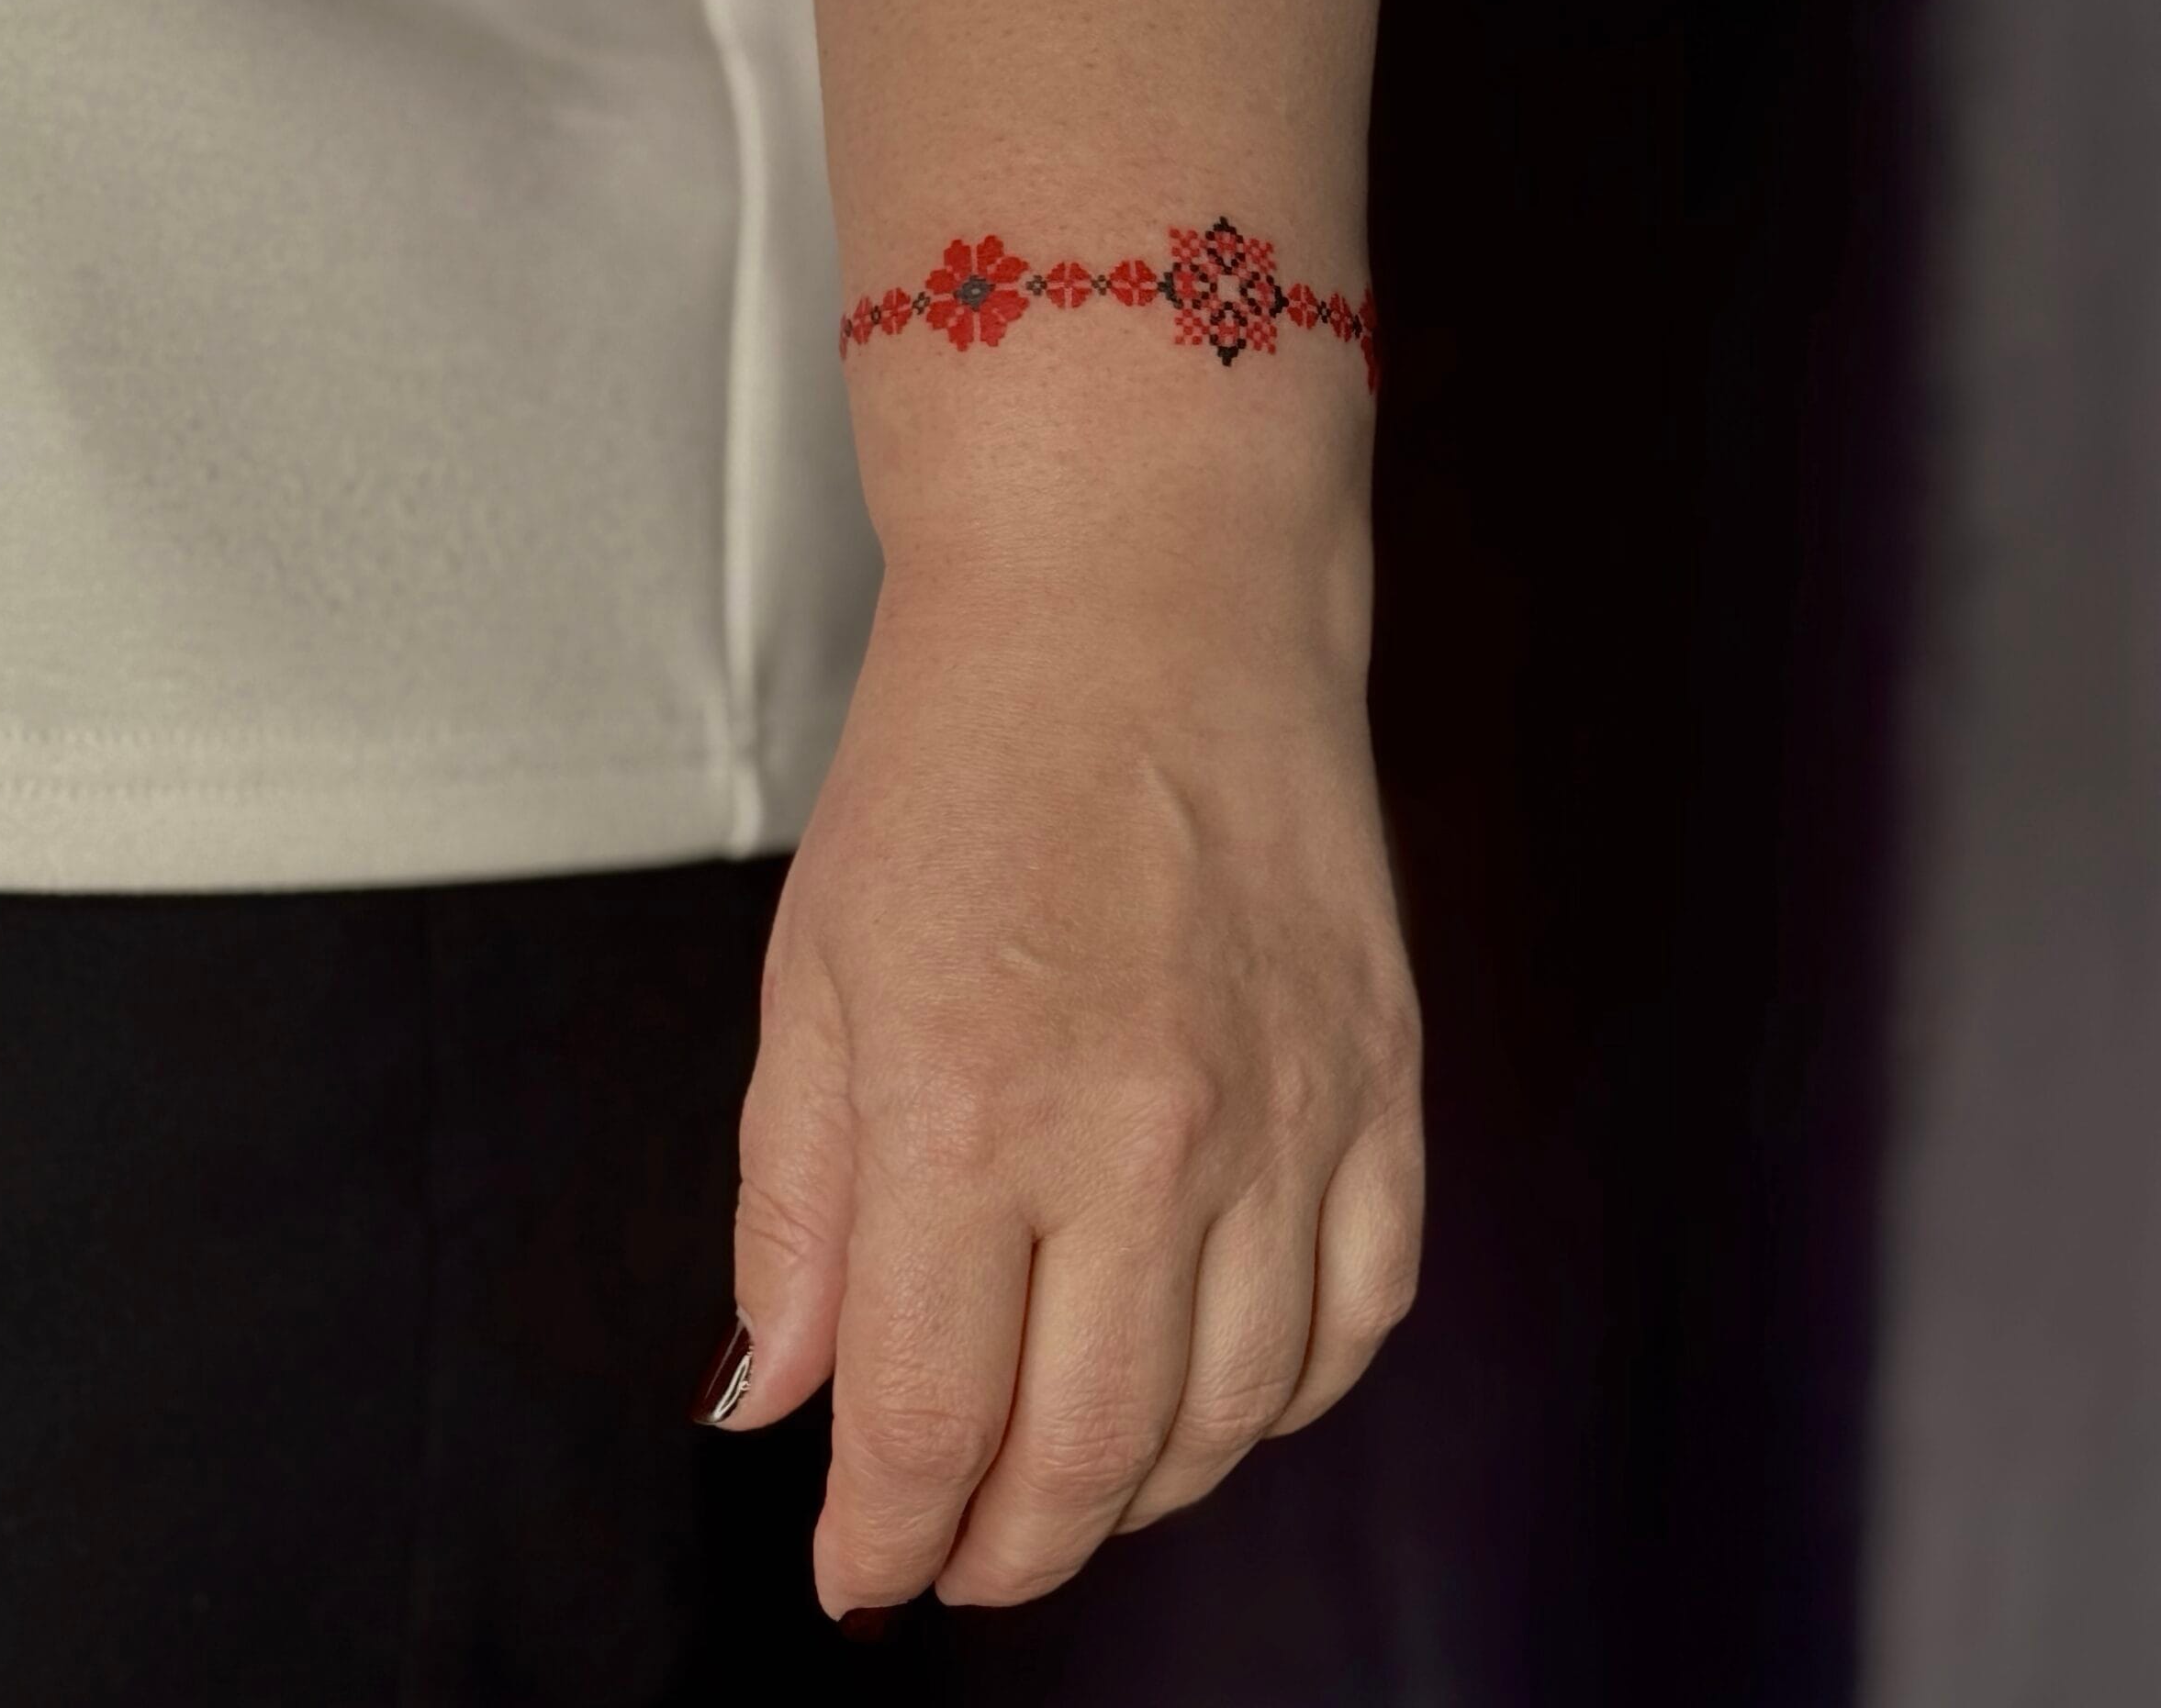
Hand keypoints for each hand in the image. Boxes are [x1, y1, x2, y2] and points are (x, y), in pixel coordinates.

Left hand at [709, 559, 1423, 1615]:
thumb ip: (797, 1204)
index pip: (926, 1421)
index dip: (883, 1534)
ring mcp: (1289, 1108)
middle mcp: (1147, 1133)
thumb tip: (777, 1393)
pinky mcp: (1383, 1073)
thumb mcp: (819, 972)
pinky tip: (1225, 1382)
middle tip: (959, 1545)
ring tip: (1077, 1470)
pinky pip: (1364, 1311)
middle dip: (1005, 1544)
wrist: (1145, 596)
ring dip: (1143, 1486)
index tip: (861, 1563)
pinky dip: (1290, 1393)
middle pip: (1089, 1454)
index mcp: (969, 1107)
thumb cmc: (965, 755)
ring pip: (1235, 1414)